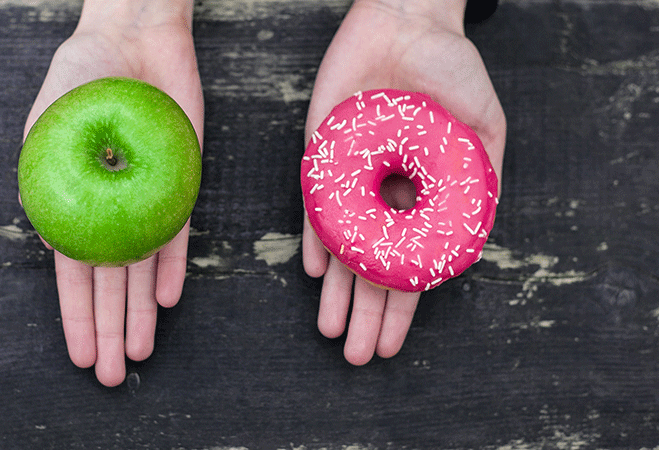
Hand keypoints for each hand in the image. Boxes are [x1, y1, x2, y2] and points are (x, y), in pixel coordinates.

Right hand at [21, 0, 202, 386]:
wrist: (135, 37)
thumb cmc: (82, 75)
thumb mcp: (48, 126)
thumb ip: (48, 181)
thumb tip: (50, 244)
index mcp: (73, 202)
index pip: (74, 272)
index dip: (77, 316)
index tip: (81, 354)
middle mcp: (111, 208)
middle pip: (111, 281)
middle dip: (110, 328)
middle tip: (113, 374)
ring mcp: (147, 198)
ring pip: (144, 267)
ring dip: (140, 311)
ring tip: (140, 351)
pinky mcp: (181, 183)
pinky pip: (178, 231)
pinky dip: (173, 265)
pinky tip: (167, 299)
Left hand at [302, 0, 505, 364]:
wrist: (406, 22)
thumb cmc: (452, 70)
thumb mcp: (484, 127)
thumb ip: (480, 180)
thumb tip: (472, 236)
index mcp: (422, 198)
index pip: (409, 264)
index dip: (402, 307)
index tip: (393, 343)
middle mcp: (384, 197)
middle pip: (372, 267)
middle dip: (366, 313)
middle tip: (357, 355)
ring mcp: (352, 180)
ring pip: (342, 246)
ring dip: (337, 291)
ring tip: (332, 331)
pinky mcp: (322, 155)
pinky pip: (316, 205)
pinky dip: (316, 237)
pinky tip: (317, 272)